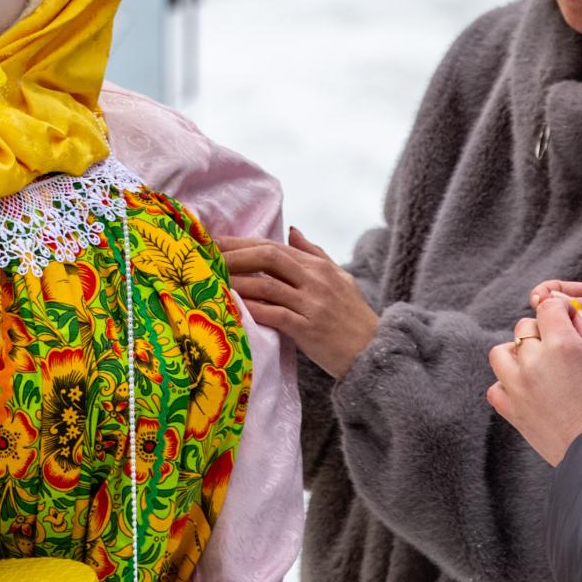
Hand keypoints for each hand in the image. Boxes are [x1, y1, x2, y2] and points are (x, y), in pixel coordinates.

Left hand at [224, 229, 380, 378]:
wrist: (374, 352)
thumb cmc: (353, 317)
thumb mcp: (339, 278)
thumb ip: (314, 253)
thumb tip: (292, 230)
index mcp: (320, 265)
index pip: (275, 246)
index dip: (243, 243)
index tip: (215, 242)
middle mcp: (316, 279)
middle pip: (268, 257)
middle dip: (234, 255)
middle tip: (206, 257)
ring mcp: (313, 303)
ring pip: (267, 284)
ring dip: (236, 282)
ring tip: (211, 281)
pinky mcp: (309, 328)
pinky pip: (273, 313)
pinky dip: (251, 308)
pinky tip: (232, 307)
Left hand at [486, 290, 581, 465]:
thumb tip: (573, 316)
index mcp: (562, 344)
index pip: (549, 307)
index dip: (559, 309)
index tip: (566, 317)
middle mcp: (534, 362)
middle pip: (524, 328)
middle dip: (541, 330)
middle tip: (558, 345)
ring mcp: (518, 387)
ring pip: (501, 353)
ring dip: (517, 353)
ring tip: (536, 364)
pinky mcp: (512, 411)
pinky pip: (496, 388)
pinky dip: (507, 385)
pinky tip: (526, 388)